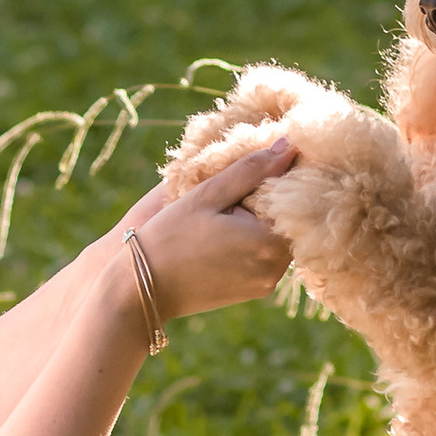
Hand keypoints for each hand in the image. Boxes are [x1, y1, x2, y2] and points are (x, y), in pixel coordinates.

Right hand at [126, 140, 294, 321]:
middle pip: (287, 219)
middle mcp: (276, 266)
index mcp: (269, 241)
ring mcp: (267, 281)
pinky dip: (253, 241)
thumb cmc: (170, 236)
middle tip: (229, 195)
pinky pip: (266, 256)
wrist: (144, 287)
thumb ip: (251, 170)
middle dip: (267, 201)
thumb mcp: (209, 194)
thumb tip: (290, 145)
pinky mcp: (256, 290)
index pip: (291, 197)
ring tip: (224, 215)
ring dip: (260, 221)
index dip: (272, 178)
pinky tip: (224, 235)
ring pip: (277, 237)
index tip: (244, 176)